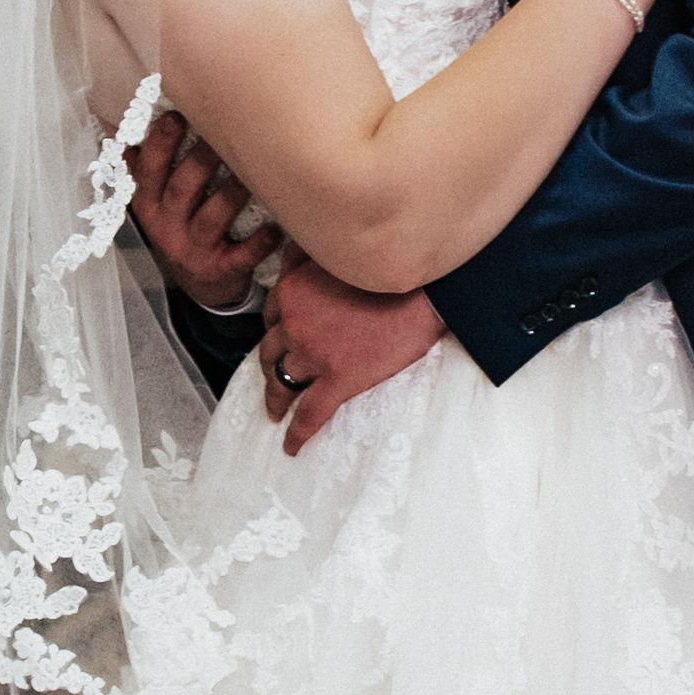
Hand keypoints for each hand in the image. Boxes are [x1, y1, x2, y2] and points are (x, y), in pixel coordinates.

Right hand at [125, 112, 280, 314]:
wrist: (201, 288)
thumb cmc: (182, 230)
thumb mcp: (156, 205)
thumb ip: (144, 168)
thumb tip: (120, 124)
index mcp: (149, 206)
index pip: (148, 171)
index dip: (160, 144)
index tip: (175, 116)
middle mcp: (166, 228)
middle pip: (182, 190)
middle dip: (202, 160)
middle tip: (224, 132)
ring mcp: (193, 251)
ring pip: (212, 218)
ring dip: (232, 193)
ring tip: (251, 171)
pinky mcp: (221, 270)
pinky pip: (242, 256)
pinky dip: (260, 242)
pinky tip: (276, 227)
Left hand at [262, 258, 444, 454]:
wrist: (424, 292)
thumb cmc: (387, 271)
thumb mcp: (338, 255)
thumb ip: (307, 254)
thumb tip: (287, 247)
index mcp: (292, 292)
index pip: (271, 316)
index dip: (275, 331)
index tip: (279, 341)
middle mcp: (294, 323)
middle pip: (269, 352)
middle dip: (269, 367)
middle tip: (274, 379)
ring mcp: (314, 354)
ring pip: (283, 382)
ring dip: (276, 399)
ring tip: (275, 411)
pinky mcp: (338, 380)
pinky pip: (310, 414)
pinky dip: (297, 433)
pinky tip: (290, 447)